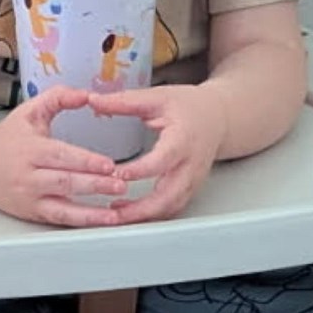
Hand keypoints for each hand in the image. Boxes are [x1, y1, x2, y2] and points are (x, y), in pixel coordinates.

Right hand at [0, 85, 130, 226]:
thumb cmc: (8, 138)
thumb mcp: (30, 111)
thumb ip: (58, 97)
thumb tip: (86, 94)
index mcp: (30, 149)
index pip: (60, 156)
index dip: (85, 161)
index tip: (108, 164)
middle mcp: (28, 176)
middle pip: (64, 182)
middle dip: (93, 185)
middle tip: (120, 184)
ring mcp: (29, 198)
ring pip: (62, 207)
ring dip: (91, 211)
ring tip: (115, 213)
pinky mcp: (32, 213)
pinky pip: (59, 220)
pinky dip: (81, 222)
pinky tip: (101, 221)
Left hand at [88, 84, 229, 223]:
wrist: (218, 119)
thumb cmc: (190, 107)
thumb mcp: (157, 97)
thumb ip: (125, 102)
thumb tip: (94, 100)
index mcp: (183, 139)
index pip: (162, 160)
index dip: (139, 171)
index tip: (116, 174)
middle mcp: (190, 164)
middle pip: (169, 195)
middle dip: (141, 208)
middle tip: (113, 210)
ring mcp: (192, 180)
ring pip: (171, 207)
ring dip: (144, 215)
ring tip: (116, 215)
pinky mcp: (190, 189)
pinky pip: (172, 208)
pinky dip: (152, 215)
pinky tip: (132, 213)